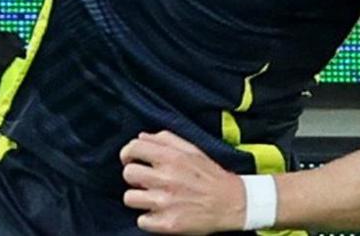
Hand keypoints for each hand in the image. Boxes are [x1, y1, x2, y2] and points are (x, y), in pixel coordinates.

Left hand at [120, 130, 245, 234]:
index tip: (130, 159)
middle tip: (147, 181)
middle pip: (128, 174)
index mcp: (171, 157)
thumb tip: (141, 137)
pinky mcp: (167, 223)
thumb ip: (166, 139)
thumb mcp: (192, 150)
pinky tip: (162, 212)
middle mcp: (166, 178)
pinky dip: (149, 219)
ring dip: (139, 199)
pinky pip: (141, 221)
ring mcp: (165, 202)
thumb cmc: (210, 176)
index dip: (127, 153)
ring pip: (130, 198)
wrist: (231, 203)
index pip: (134, 148)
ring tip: (153, 198)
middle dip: (135, 177)